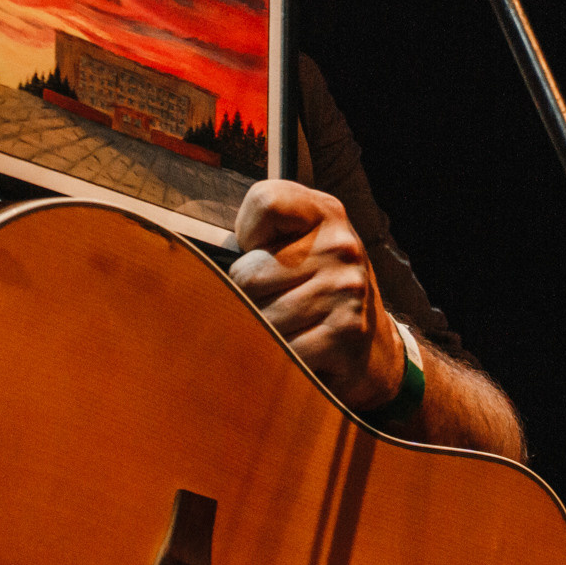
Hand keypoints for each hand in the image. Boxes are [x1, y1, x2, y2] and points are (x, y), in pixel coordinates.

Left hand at [230, 180, 406, 410]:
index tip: (260, 252)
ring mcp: (346, 288)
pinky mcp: (345, 332)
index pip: (265, 201)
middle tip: (276, 305)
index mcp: (325, 212)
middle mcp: (340, 244)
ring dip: (263, 334)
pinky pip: (281, 352)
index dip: (247, 234)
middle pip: (247, 273)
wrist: (374, 349)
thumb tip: (191, 261)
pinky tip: (300, 355)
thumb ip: (258, 239)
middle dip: (248, 298)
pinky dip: (281, 362)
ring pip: (259, 317)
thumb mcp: (298, 247)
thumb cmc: (316, 293)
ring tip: (288, 331)